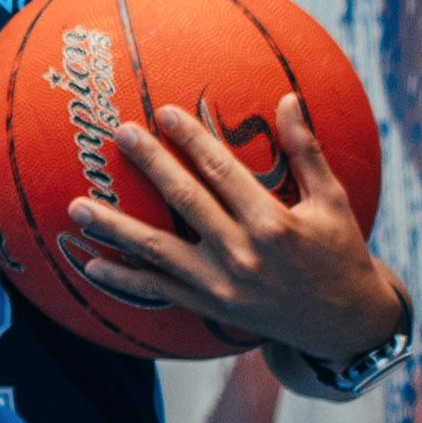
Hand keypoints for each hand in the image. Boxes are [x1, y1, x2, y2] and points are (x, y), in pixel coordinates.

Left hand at [67, 96, 405, 364]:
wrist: (345, 325)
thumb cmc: (340, 254)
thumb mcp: (333, 202)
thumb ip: (305, 151)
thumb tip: (289, 98)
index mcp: (273, 223)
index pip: (223, 172)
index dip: (192, 139)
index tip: (164, 112)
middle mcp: (243, 254)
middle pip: (184, 200)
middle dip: (150, 164)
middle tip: (119, 133)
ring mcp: (222, 285)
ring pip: (156, 250)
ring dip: (114, 227)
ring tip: (76, 205)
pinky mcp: (210, 307)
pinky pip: (158, 291)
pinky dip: (122, 279)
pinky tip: (89, 262)